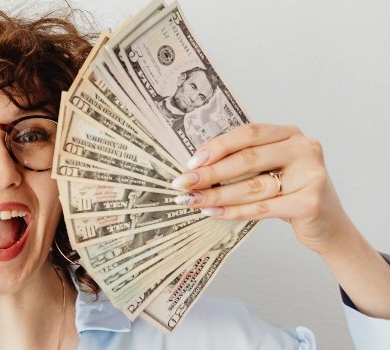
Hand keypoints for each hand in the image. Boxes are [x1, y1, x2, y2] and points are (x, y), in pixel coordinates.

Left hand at [171, 123, 350, 252]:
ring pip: (252, 186)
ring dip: (216, 195)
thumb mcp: (271, 170)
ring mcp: (311, 175)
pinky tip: (213, 212)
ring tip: (192, 201)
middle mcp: (303, 149)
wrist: (327, 225)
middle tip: (182, 184)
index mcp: (290, 134)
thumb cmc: (291, 193)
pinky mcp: (310, 202)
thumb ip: (243, 162)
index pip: (247, 133)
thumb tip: (195, 168)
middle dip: (210, 173)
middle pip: (247, 159)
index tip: (190, 162)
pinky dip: (234, 211)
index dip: (216, 147)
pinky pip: (262, 208)